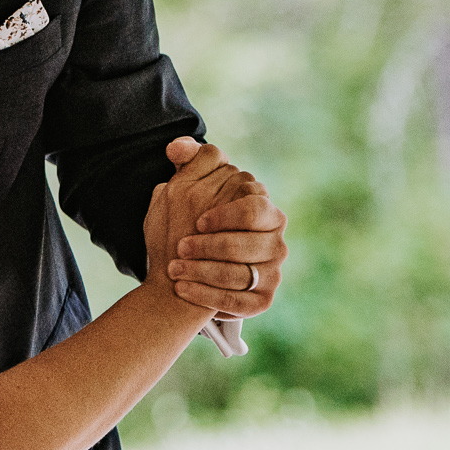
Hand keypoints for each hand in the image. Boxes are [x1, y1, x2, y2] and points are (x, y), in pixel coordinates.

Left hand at [160, 138, 287, 318]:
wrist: (182, 268)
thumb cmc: (185, 224)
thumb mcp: (183, 189)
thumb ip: (188, 162)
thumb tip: (175, 147)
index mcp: (264, 211)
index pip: (255, 209)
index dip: (225, 215)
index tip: (196, 221)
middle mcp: (275, 242)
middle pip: (249, 244)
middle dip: (211, 247)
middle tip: (180, 247)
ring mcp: (272, 273)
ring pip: (242, 275)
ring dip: (204, 272)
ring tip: (174, 269)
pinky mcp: (263, 300)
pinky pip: (241, 302)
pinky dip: (208, 296)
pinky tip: (183, 289)